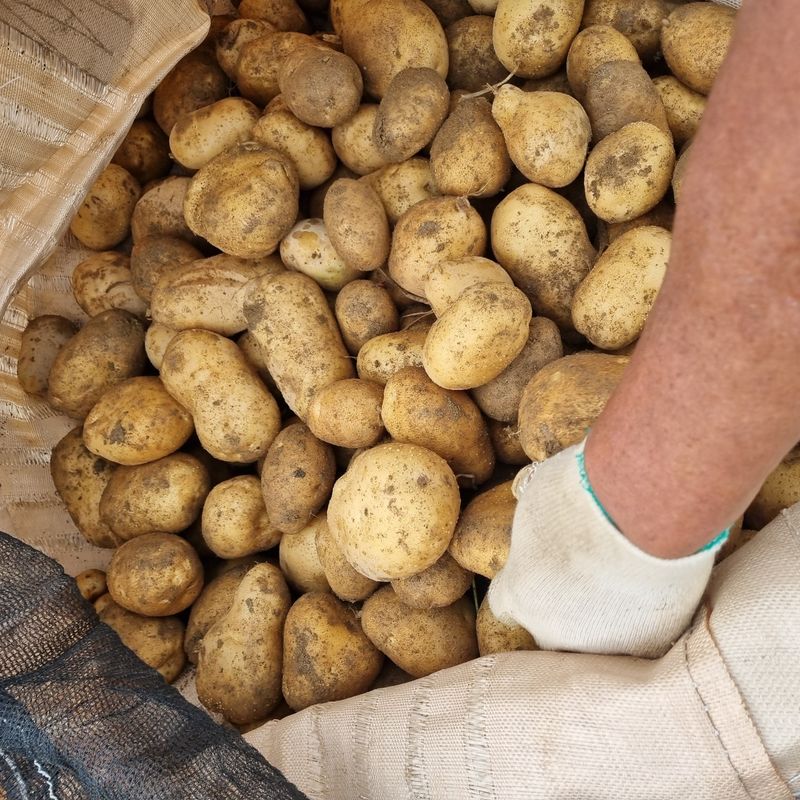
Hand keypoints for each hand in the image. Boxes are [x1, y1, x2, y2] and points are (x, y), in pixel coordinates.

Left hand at [487, 439, 722, 657]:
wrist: (646, 509)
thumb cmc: (582, 495)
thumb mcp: (538, 504)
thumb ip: (536, 531)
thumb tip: (544, 525)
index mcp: (520, 594)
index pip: (505, 604)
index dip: (523, 583)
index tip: (539, 566)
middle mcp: (555, 631)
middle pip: (551, 628)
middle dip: (564, 605)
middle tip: (587, 568)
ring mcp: (604, 644)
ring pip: (597, 638)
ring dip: (606, 615)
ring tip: (626, 574)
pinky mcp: (651, 643)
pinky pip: (641, 633)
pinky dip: (646, 613)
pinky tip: (655, 583)